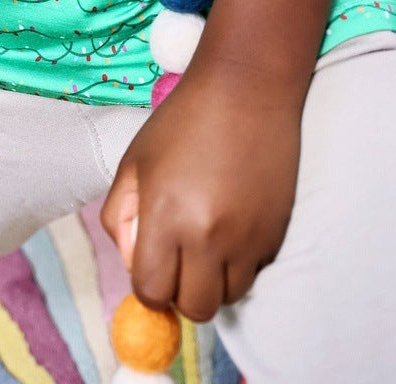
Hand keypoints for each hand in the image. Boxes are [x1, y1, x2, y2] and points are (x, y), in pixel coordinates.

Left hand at [101, 61, 300, 323]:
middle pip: (193, 307)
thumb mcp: (134, 162)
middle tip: (180, 259)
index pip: (152, 292)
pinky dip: (240, 261)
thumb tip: (133, 264)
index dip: (148, 287)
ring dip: (213, 280)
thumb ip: (120, 218)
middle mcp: (207, 235)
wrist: (246, 88)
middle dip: (181, 292)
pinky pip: (254, 272)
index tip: (152, 267)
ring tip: (208, 240)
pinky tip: (233, 223)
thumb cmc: (182, 120)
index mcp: (165, 216)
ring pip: (228, 296)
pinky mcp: (275, 232)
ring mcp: (246, 237)